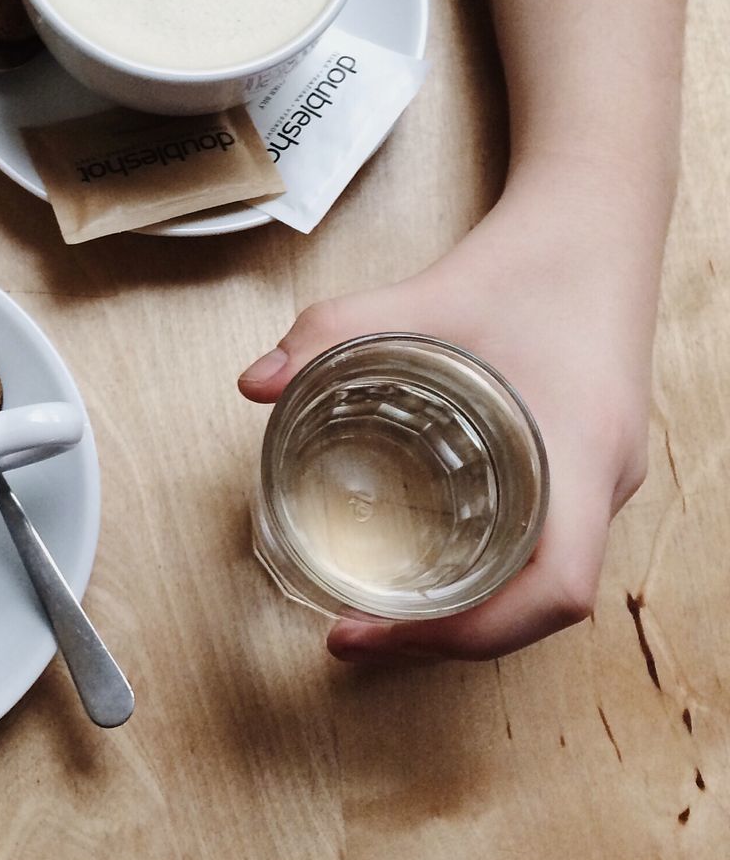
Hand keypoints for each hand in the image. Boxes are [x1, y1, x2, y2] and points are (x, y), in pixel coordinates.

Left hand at [238, 181, 655, 660]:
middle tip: (358, 632)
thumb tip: (253, 386)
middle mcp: (606, 481)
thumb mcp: (420, 296)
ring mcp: (606, 478)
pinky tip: (432, 558)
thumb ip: (331, 336)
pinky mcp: (590, 465)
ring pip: (548, 582)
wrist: (596, 223)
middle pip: (543, 606)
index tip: (375, 630)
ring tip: (386, 610)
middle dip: (452, 637)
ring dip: (472, 611)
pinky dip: (491, 570)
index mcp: (582, 452)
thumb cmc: (527, 262)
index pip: (554, 591)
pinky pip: (549, 546)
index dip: (468, 633)